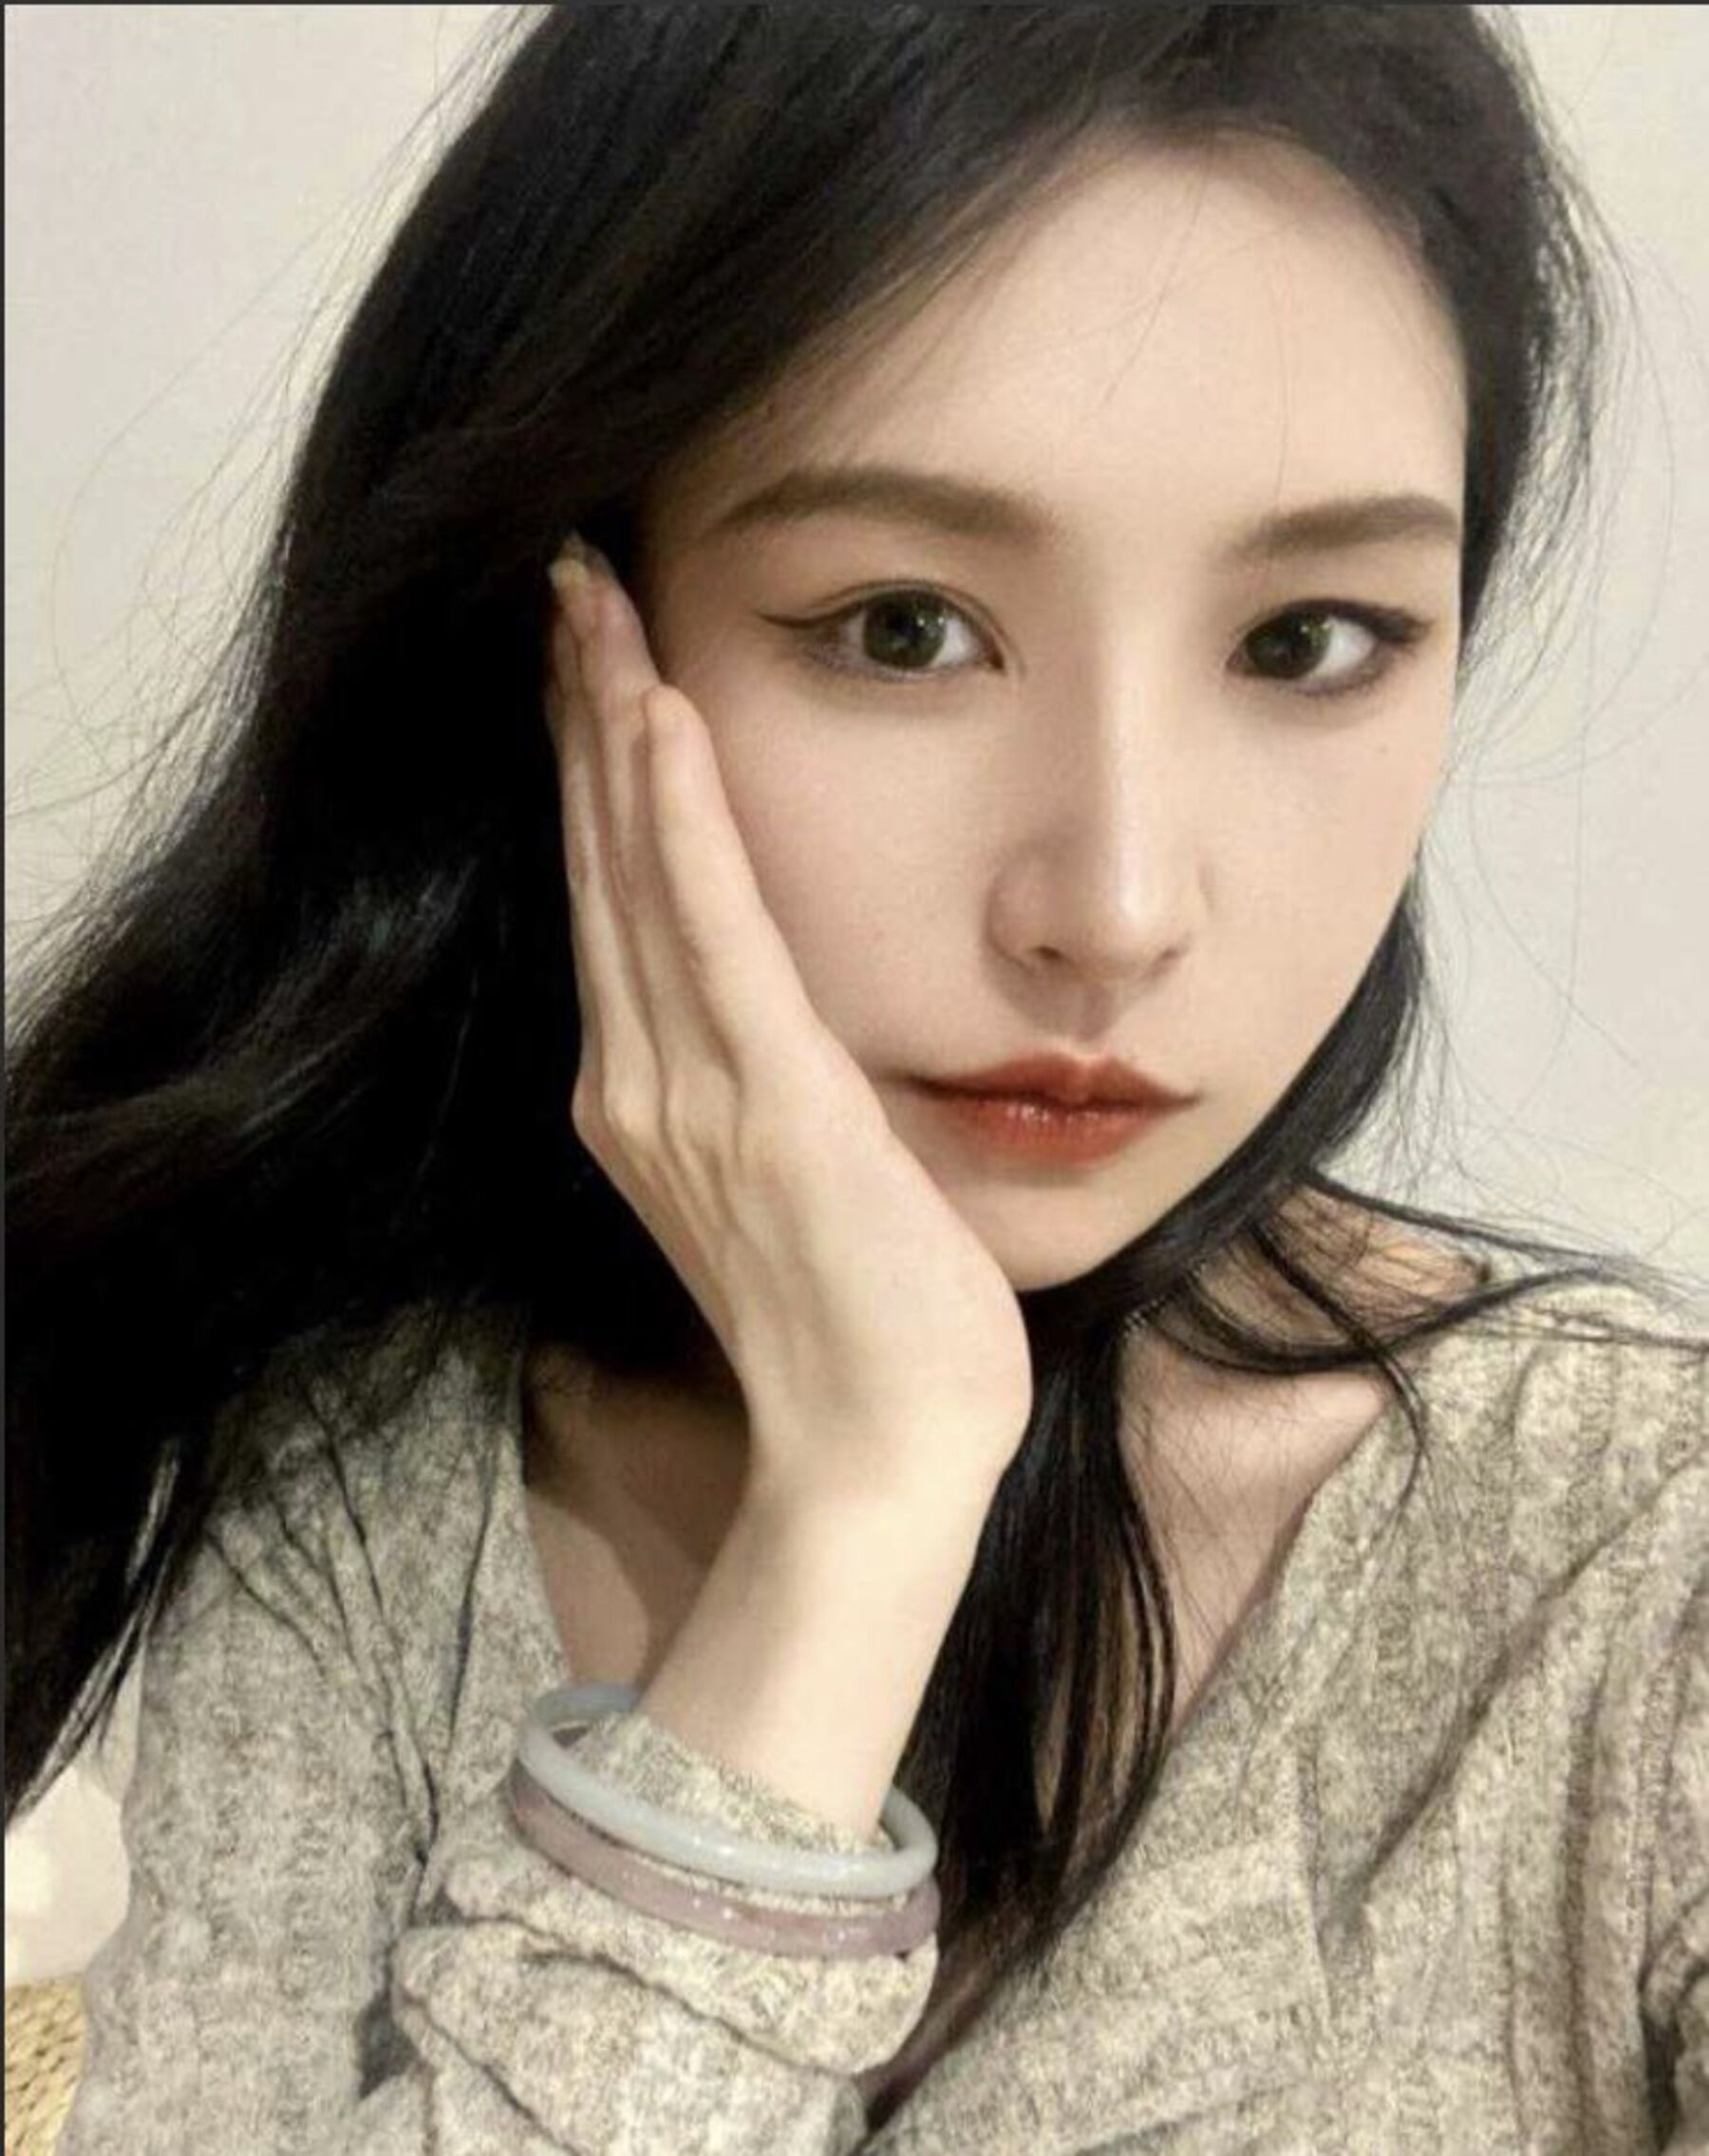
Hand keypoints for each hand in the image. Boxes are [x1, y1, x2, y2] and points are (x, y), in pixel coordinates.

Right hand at [543, 538, 1033, 1514]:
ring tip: (592, 604)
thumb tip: (785, 1011)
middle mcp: (639, 1081)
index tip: (586, 660)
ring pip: (635, 873)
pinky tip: (664, 720)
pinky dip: (682, 824)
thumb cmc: (865, 1322)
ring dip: (613, 727)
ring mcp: (689, 1093)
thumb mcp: (797, 1176)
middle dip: (581, 712)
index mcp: (646, 1096)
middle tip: (568, 580)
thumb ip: (763, 1081)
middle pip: (601, 863)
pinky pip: (714, 936)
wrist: (880, 1453)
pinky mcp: (766, 1104)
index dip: (592, 771)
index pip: (612, 900)